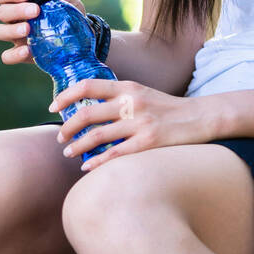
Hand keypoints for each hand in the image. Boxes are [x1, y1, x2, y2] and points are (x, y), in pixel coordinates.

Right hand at [0, 0, 86, 65]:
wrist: (82, 35)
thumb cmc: (67, 11)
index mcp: (18, 2)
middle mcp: (13, 18)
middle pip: (2, 12)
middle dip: (17, 10)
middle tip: (36, 11)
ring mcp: (15, 37)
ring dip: (12, 30)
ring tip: (29, 29)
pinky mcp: (22, 54)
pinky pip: (7, 56)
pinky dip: (14, 54)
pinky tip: (27, 50)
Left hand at [51, 78, 211, 171]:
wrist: (199, 117)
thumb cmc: (166, 107)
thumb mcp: (141, 92)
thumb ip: (118, 96)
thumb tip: (87, 106)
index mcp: (127, 87)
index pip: (88, 86)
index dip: (66, 96)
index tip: (54, 107)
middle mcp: (131, 103)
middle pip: (87, 114)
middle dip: (68, 128)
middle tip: (60, 137)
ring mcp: (140, 123)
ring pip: (97, 136)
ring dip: (77, 146)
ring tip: (68, 152)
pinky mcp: (148, 143)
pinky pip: (115, 155)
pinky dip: (96, 162)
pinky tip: (87, 167)